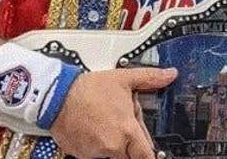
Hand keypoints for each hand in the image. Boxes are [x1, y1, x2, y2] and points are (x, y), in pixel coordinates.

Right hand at [50, 66, 176, 158]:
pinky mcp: (79, 154)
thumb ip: (150, 78)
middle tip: (125, 129)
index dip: (150, 155)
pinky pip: (94, 154)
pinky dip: (97, 145)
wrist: (56, 95)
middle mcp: (112, 146)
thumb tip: (170, 75)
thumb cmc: (88, 89)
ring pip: (112, 154)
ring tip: (107, 124)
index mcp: (127, 131)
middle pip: (130, 156)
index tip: (150, 152)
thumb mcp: (123, 79)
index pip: (146, 156)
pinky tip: (94, 128)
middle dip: (131, 147)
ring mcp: (94, 152)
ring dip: (114, 145)